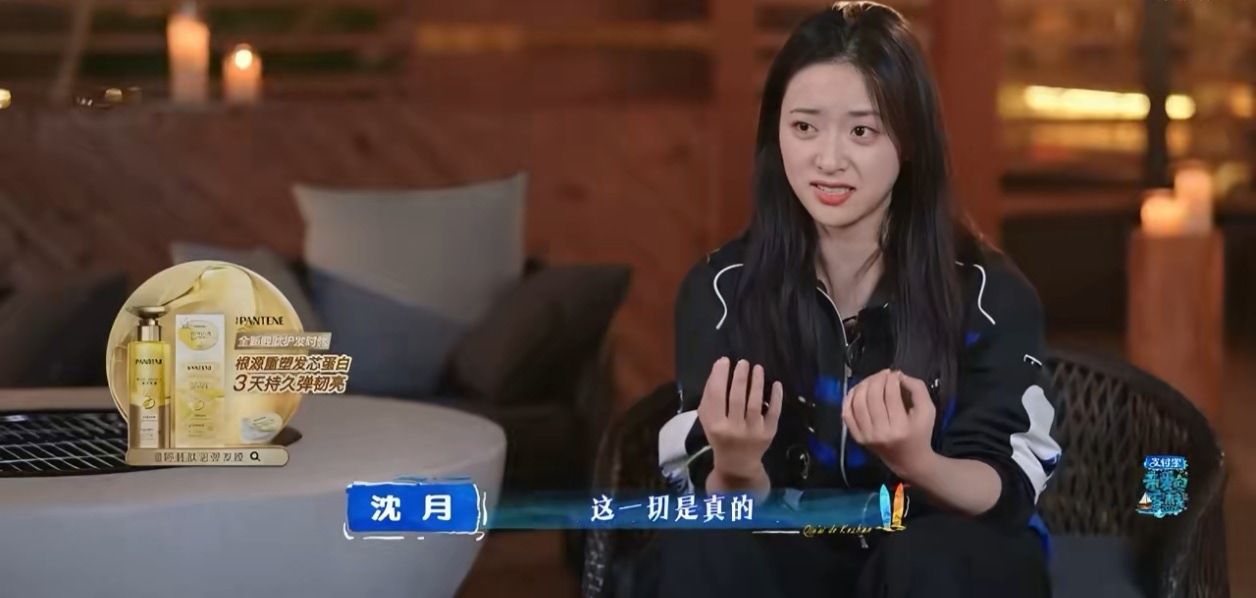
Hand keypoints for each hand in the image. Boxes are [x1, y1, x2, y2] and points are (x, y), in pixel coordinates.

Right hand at [697, 357, 782, 479]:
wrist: (737, 463)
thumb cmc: (720, 435)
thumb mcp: (708, 419)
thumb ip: (710, 396)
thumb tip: (718, 369)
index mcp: (715, 425)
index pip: (717, 396)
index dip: (720, 376)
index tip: (725, 361)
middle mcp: (733, 429)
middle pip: (737, 398)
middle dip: (740, 377)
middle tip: (744, 362)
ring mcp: (753, 431)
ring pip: (755, 403)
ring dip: (757, 383)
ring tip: (757, 368)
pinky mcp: (769, 433)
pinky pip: (773, 412)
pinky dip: (776, 397)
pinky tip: (776, 384)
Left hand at [842, 370, 935, 478]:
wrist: (909, 461)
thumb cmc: (920, 433)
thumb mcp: (928, 410)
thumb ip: (918, 389)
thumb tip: (898, 376)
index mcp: (900, 428)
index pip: (891, 395)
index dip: (892, 379)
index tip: (895, 374)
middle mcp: (881, 433)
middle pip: (872, 396)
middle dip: (877, 379)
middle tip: (884, 374)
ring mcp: (866, 436)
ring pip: (857, 403)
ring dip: (864, 385)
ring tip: (873, 379)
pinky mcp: (858, 438)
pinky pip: (847, 414)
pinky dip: (849, 398)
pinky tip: (858, 390)